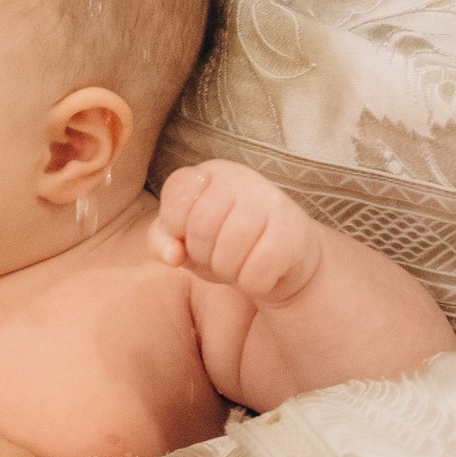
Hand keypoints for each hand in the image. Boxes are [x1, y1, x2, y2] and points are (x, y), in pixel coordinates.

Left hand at [153, 162, 324, 306]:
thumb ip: (162, 240)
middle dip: (204, 254)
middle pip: (201, 226)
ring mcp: (270, 202)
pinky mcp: (292, 232)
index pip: (178, 192)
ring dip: (228, 271)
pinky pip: (256, 272)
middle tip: (218, 256)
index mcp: (210, 173)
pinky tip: (261, 271)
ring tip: (239, 264)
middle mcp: (241, 179)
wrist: (287, 258)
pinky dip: (252, 283)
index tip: (191, 235)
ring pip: (229, 251)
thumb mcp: (186, 241)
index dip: (176, 225)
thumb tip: (173, 255)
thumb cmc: (226, 245)